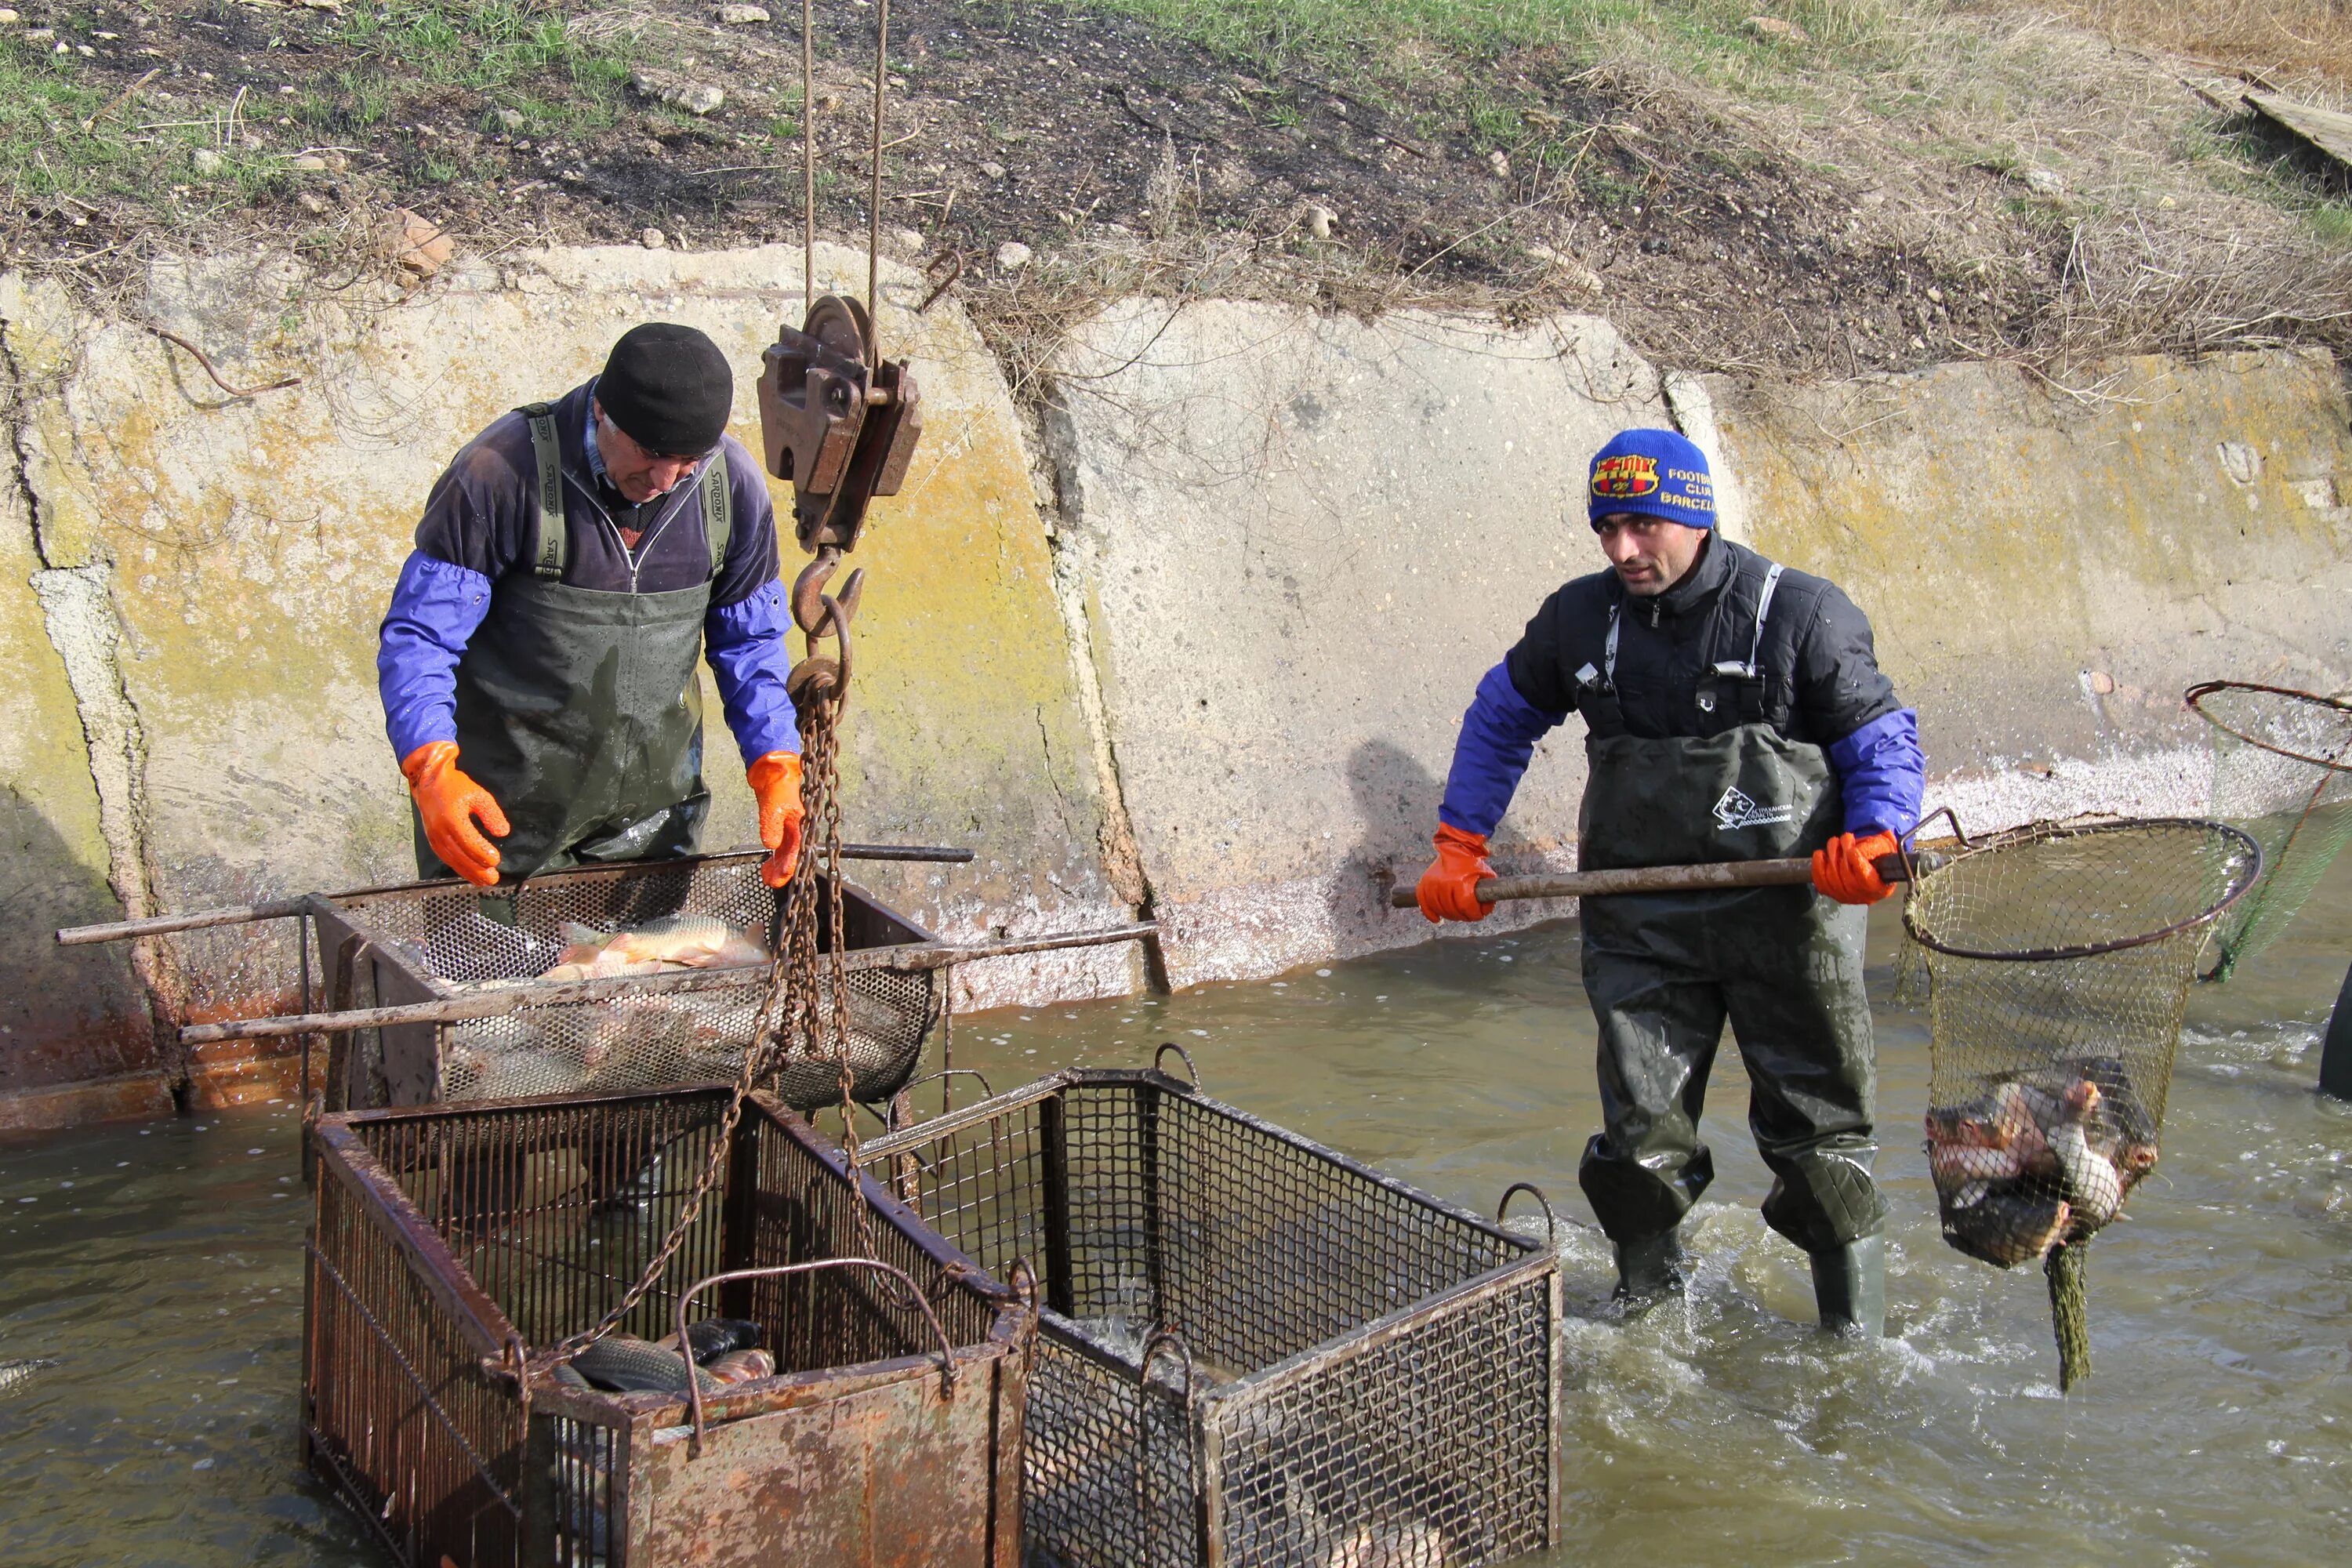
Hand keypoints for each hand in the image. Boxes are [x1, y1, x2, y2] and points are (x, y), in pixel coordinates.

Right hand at [401, 742, 507, 887]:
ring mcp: (433, 837)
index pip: (469, 842)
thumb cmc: (456, 787)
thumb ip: (491, 814)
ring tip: (484, 881)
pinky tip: (470, 873)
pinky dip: (458, 868)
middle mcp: (439, 831)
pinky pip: (445, 858)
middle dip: (477, 869)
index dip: (482, 853)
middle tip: (493, 879)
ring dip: (468, 872)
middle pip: (460, 856)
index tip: (496, 860)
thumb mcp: (479, 795)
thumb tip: (502, 832)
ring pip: (452, 860)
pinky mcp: (432, 841)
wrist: (429, 783)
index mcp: (451, 818)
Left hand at [747, 751, 805, 888]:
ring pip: (787, 852)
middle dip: (783, 870)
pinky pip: (781, 846)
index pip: (797, 851)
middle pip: (793, 855)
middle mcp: (799, 829)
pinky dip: (775, 856)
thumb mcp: (773, 805)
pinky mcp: (783, 827)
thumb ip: (772, 825)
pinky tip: (768, 865)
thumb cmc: (779, 785)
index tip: (779, 879)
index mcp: (802, 824)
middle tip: (770, 882)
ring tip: (766, 877)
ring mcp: (791, 829)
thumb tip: (771, 844)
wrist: (775, 771)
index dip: (788, 866)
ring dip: (778, 865)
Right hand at [1415, 824, 1495, 923]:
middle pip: (1452, 910)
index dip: (1474, 914)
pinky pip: (1423, 901)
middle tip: (1469, 914)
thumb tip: (1485, 909)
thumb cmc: (1472, 861)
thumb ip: (1488, 892)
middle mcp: (1444, 884)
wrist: (1457, 845)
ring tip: (1457, 914)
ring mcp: (1433, 883)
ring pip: (1438, 908)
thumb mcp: (1486, 875)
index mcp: (1460, 883)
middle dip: (1463, 915)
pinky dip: (1429, 912)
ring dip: (1449, 915)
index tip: (1478, 915)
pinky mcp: (1425, 881)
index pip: (1465, 907)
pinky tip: (1436, 919)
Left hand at [1813, 829, 1900, 904]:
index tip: (1854, 849)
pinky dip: (1817, 866)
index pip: (1865, 878)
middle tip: (1845, 838)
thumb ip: (1877, 847)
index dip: (1856, 861)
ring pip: (1832, 877)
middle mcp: (1862, 896)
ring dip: (1831, 855)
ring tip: (1835, 842)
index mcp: (1879, 886)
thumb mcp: (1884, 847)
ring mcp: (1845, 897)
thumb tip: (1865, 846)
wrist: (1871, 866)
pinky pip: (1820, 882)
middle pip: (1846, 876)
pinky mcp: (1832, 893)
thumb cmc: (1879, 856)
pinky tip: (1821, 855)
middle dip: (1842, 852)